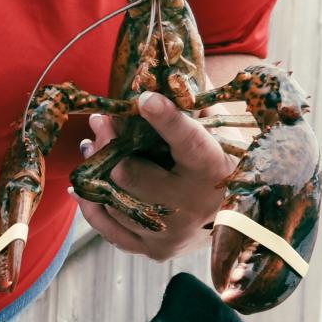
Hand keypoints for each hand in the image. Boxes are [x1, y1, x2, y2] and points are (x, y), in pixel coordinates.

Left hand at [75, 90, 233, 259]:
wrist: (239, 222)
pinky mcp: (153, 250)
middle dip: (109, 144)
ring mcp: (171, 233)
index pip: (190, 142)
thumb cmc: (222, 164)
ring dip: (95, 171)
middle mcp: (193, 206)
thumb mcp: (219, 134)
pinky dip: (91, 204)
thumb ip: (195, 107)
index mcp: (214, 170)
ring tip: (89, 146)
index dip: (167, 119)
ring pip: (114, 200)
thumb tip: (166, 72)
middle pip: (131, 175)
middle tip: (100, 123)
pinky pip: (108, 227)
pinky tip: (82, 187)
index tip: (144, 99)